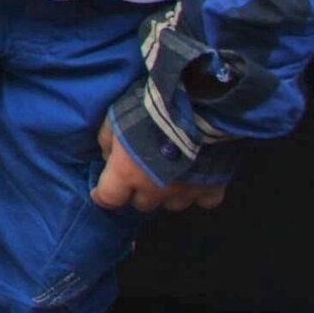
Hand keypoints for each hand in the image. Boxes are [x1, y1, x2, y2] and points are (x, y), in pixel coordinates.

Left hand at [91, 118, 226, 213]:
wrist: (195, 107)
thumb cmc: (148, 111)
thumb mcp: (114, 117)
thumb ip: (107, 141)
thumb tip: (108, 157)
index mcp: (128, 174)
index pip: (109, 198)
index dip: (103, 196)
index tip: (101, 192)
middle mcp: (154, 189)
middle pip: (142, 204)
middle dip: (138, 191)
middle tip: (141, 174)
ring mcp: (184, 192)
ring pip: (171, 205)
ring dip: (167, 194)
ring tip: (170, 175)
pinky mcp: (212, 188)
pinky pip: (204, 201)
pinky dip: (199, 194)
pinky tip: (197, 180)